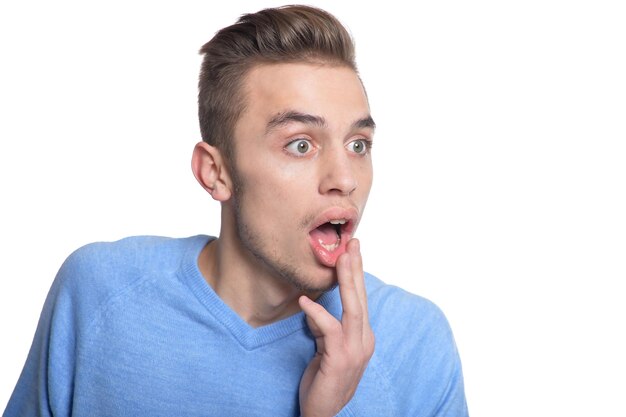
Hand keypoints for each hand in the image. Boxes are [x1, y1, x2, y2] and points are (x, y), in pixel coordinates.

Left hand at [298, 239, 374, 416]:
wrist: (323, 415)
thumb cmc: (323, 381)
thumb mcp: (326, 348)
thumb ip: (326, 327)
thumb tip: (314, 306)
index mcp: (363, 336)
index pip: (361, 299)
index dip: (357, 274)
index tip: (352, 250)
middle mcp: (364, 341)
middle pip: (361, 298)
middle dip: (356, 269)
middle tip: (351, 244)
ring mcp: (355, 351)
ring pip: (354, 308)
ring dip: (347, 282)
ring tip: (339, 259)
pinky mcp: (340, 359)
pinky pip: (331, 329)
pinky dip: (317, 313)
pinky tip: (304, 301)